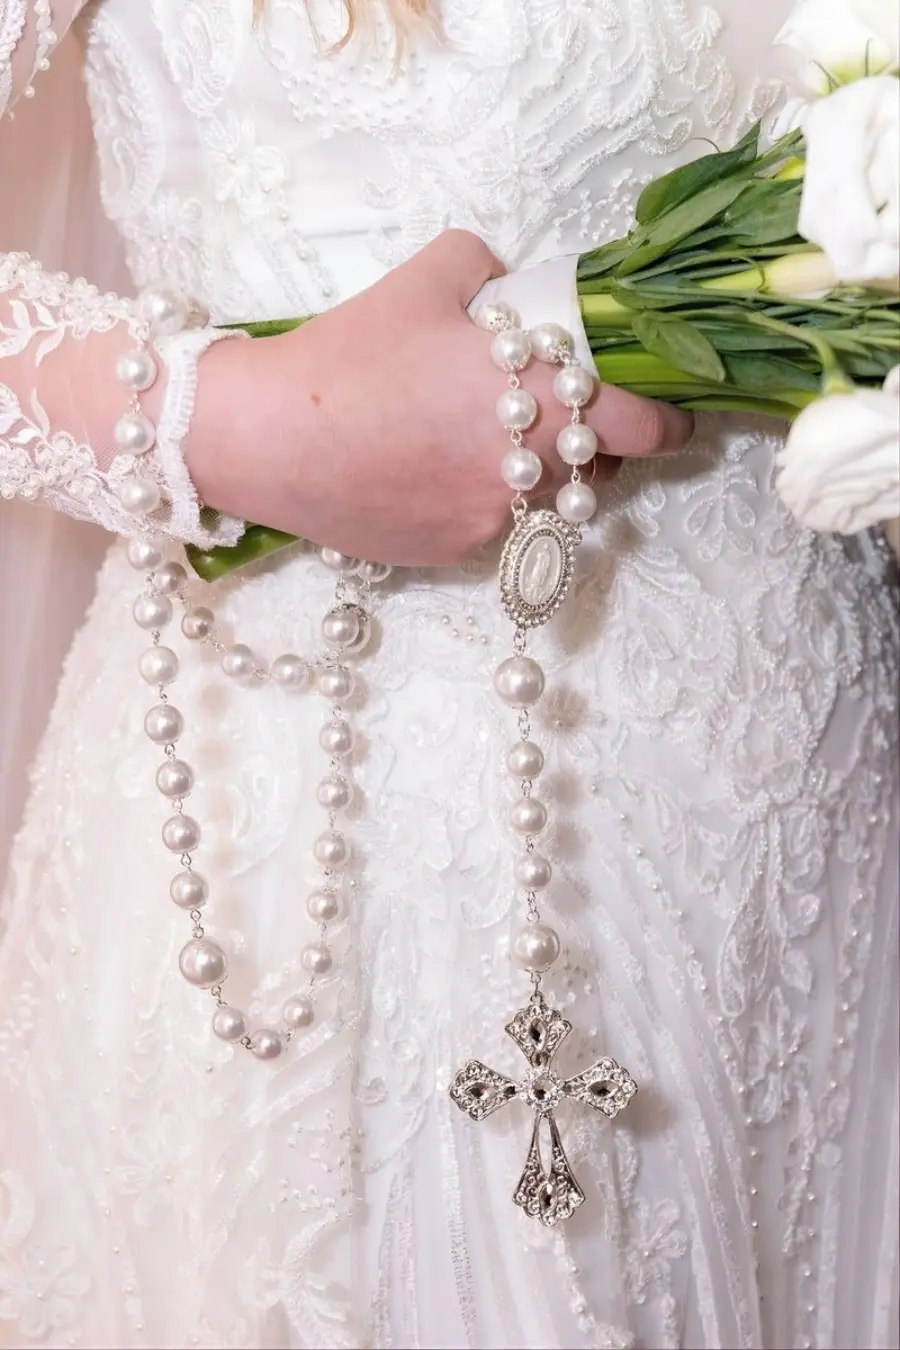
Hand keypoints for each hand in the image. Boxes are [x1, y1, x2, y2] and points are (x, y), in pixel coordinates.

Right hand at [190, 231, 693, 565]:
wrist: (267, 439)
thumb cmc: (348, 353)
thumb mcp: (421, 277)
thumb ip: (484, 267)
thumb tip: (505, 281)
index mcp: (535, 394)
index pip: (642, 426)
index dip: (669, 423)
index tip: (673, 414)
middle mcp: (529, 468)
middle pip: (603, 473)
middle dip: (599, 450)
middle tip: (571, 421)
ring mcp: (493, 518)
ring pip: (550, 506)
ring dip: (546, 479)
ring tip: (497, 446)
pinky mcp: (453, 551)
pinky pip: (494, 527)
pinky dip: (485, 502)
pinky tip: (434, 473)